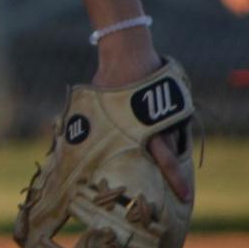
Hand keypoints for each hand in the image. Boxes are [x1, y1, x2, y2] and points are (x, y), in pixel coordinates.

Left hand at [92, 27, 193, 203]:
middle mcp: (165, 123)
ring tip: (175, 176)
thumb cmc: (109, 79)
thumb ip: (88, 126)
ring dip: (175, 157)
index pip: (165, 160)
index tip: (184, 197)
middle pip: (174, 156)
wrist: (128, 50)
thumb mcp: (96, 104)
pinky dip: (176, 139)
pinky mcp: (179, 104)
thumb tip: (64, 143)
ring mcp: (175, 113)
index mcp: (145, 127)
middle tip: (184, 197)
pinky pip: (180, 128)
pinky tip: (172, 148)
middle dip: (178, 177)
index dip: (174, 179)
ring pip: (178, 143)